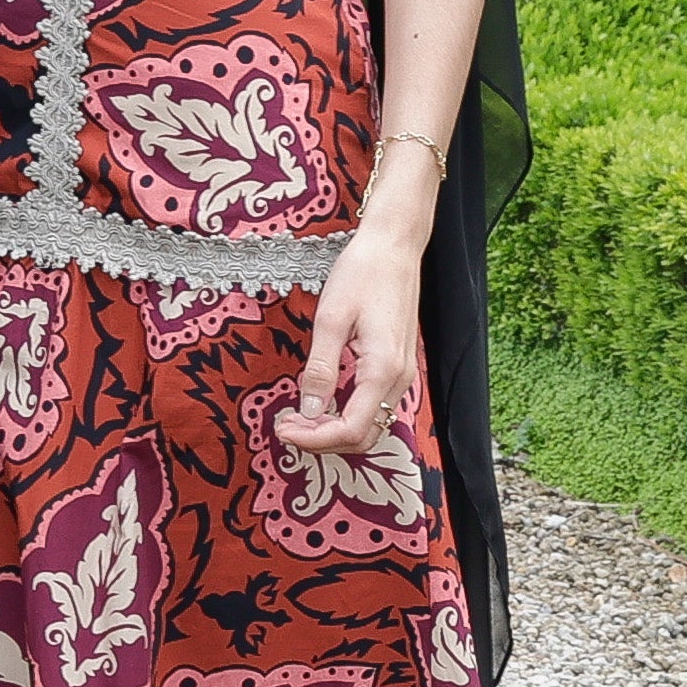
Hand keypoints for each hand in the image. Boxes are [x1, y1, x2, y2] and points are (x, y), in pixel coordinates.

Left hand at [277, 220, 423, 461]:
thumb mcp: (331, 319)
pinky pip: (376, 406)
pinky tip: (323, 403)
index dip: (314, 439)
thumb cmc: (364, 273)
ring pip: (372, 425)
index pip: (350, 429)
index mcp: (382, 369)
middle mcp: (399, 378)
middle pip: (363, 437)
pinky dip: (348, 415)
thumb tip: (308, 410)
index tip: (284, 429)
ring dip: (335, 430)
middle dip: (322, 440)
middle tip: (286, 426)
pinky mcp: (398, 366)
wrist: (394, 246)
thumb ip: (320, 369)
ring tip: (299, 417)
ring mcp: (403, 373)